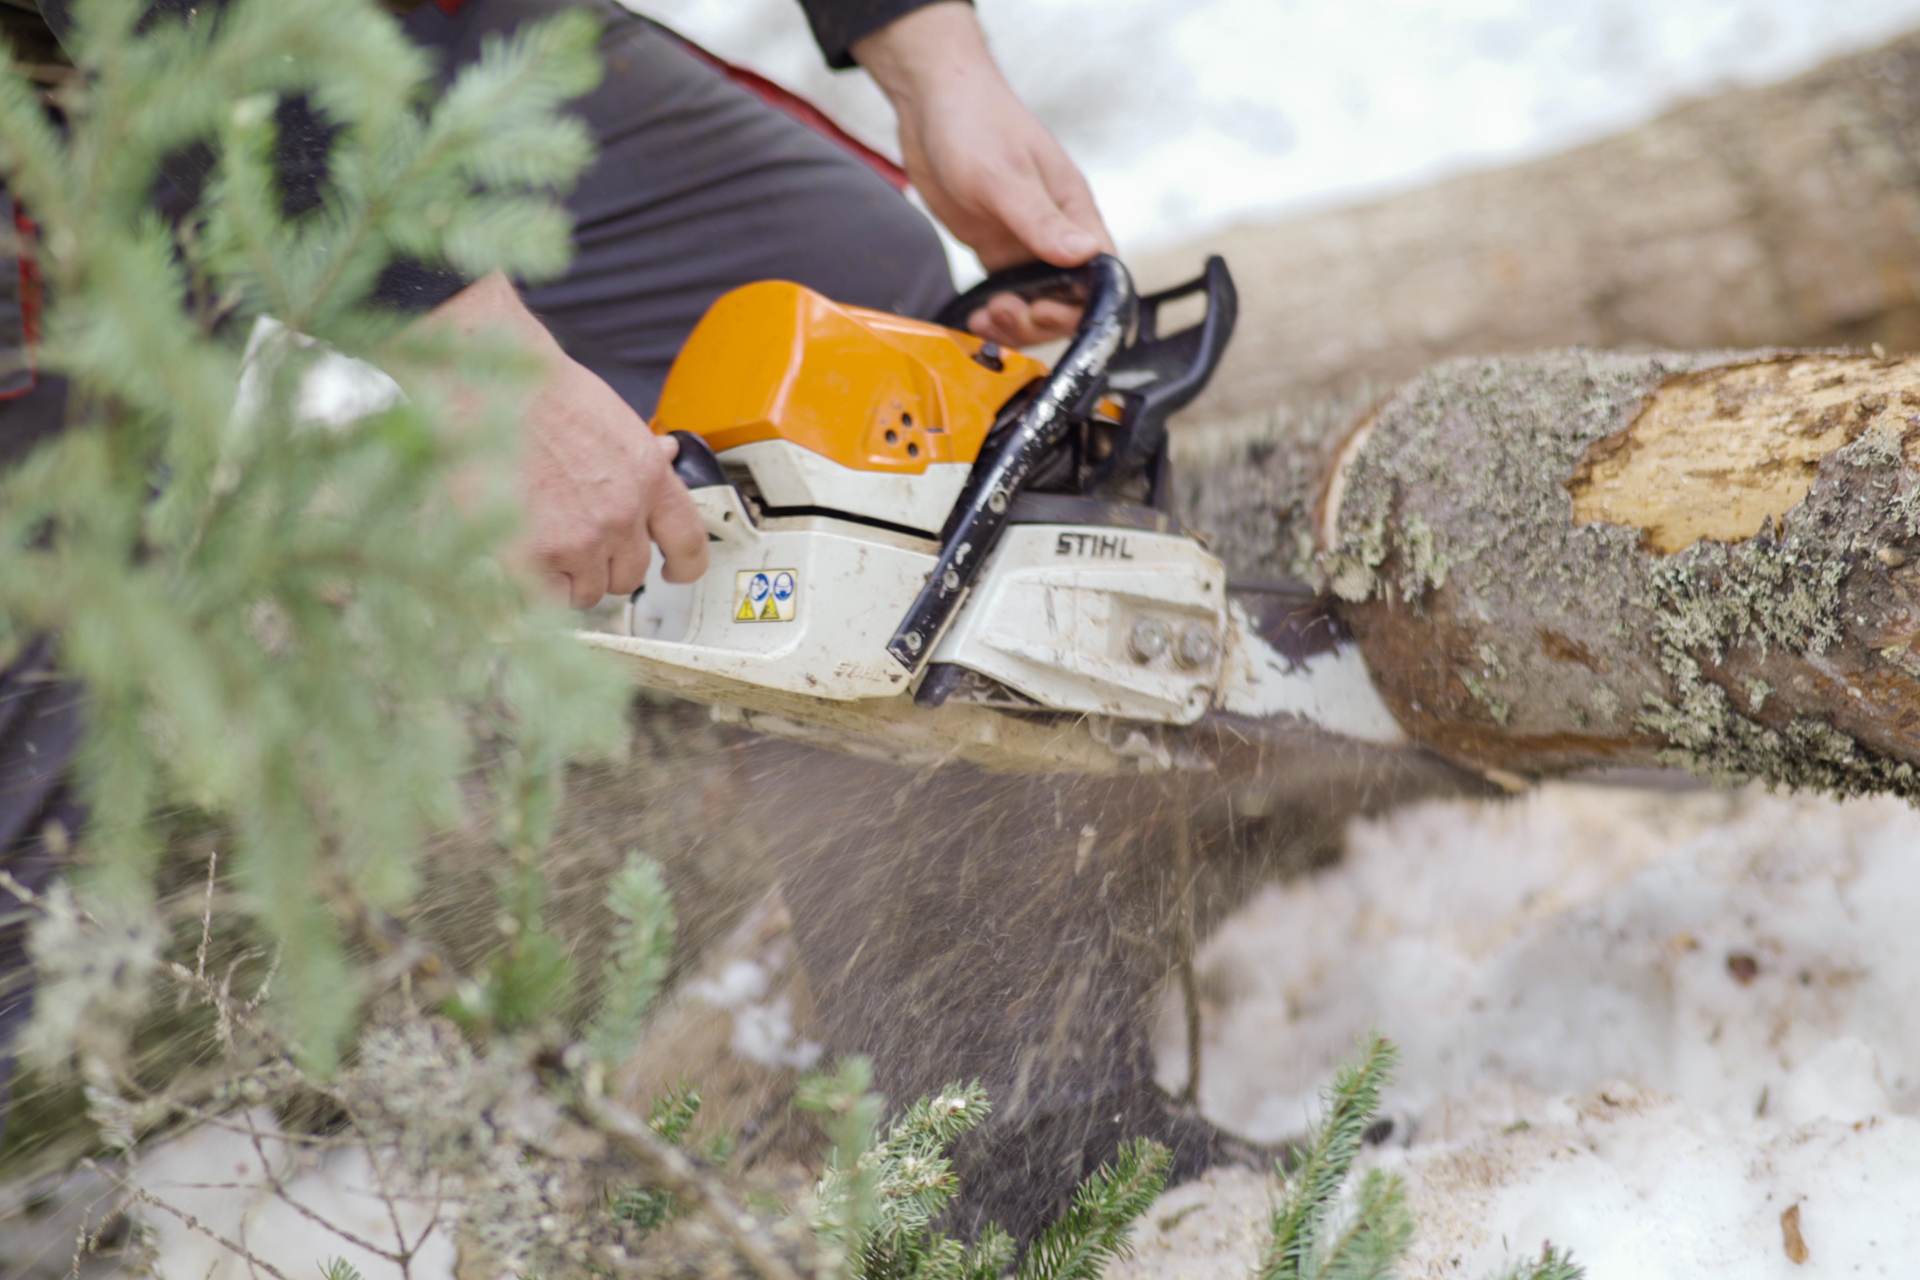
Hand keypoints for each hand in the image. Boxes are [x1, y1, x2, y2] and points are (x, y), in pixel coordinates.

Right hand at [427, 274, 708, 606]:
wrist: (487, 382)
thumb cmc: (539, 389)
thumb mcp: (611, 416)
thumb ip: (639, 452)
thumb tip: (665, 455)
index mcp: (647, 477)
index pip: (688, 541)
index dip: (684, 566)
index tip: (674, 573)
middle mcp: (621, 515)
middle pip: (629, 575)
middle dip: (604, 567)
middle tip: (573, 545)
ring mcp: (579, 540)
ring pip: (585, 592)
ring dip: (564, 579)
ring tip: (535, 542)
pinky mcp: (534, 558)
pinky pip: (543, 599)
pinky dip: (529, 587)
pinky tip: (514, 556)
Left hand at [854, 3, 1115, 346]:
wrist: (931, 103)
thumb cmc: (975, 123)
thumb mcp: (1004, 175)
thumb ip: (1040, 219)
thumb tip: (1086, 256)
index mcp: (1074, 212)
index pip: (1101, 274)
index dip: (1081, 305)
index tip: (1043, 311)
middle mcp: (1056, 232)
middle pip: (1070, 300)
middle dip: (1042, 321)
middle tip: (1004, 315)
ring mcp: (1026, 243)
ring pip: (1037, 304)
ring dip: (1017, 325)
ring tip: (985, 321)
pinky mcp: (996, 248)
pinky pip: (1007, 295)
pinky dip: (995, 315)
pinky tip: (976, 320)